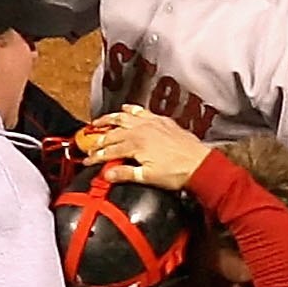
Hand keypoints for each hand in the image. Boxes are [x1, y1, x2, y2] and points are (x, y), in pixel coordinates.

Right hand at [72, 106, 209, 187]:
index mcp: (135, 144)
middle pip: (113, 132)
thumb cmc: (176, 172)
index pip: (109, 149)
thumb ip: (125, 173)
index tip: (87, 160)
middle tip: (88, 143)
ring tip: (100, 121)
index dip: (96, 156)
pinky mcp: (162, 121)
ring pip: (124, 117)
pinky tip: (127, 109)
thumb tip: (107, 174)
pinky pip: (142, 111)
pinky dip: (132, 110)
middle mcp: (141, 129)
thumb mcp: (148, 177)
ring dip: (110, 118)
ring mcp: (151, 123)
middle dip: (98, 138)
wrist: (200, 164)